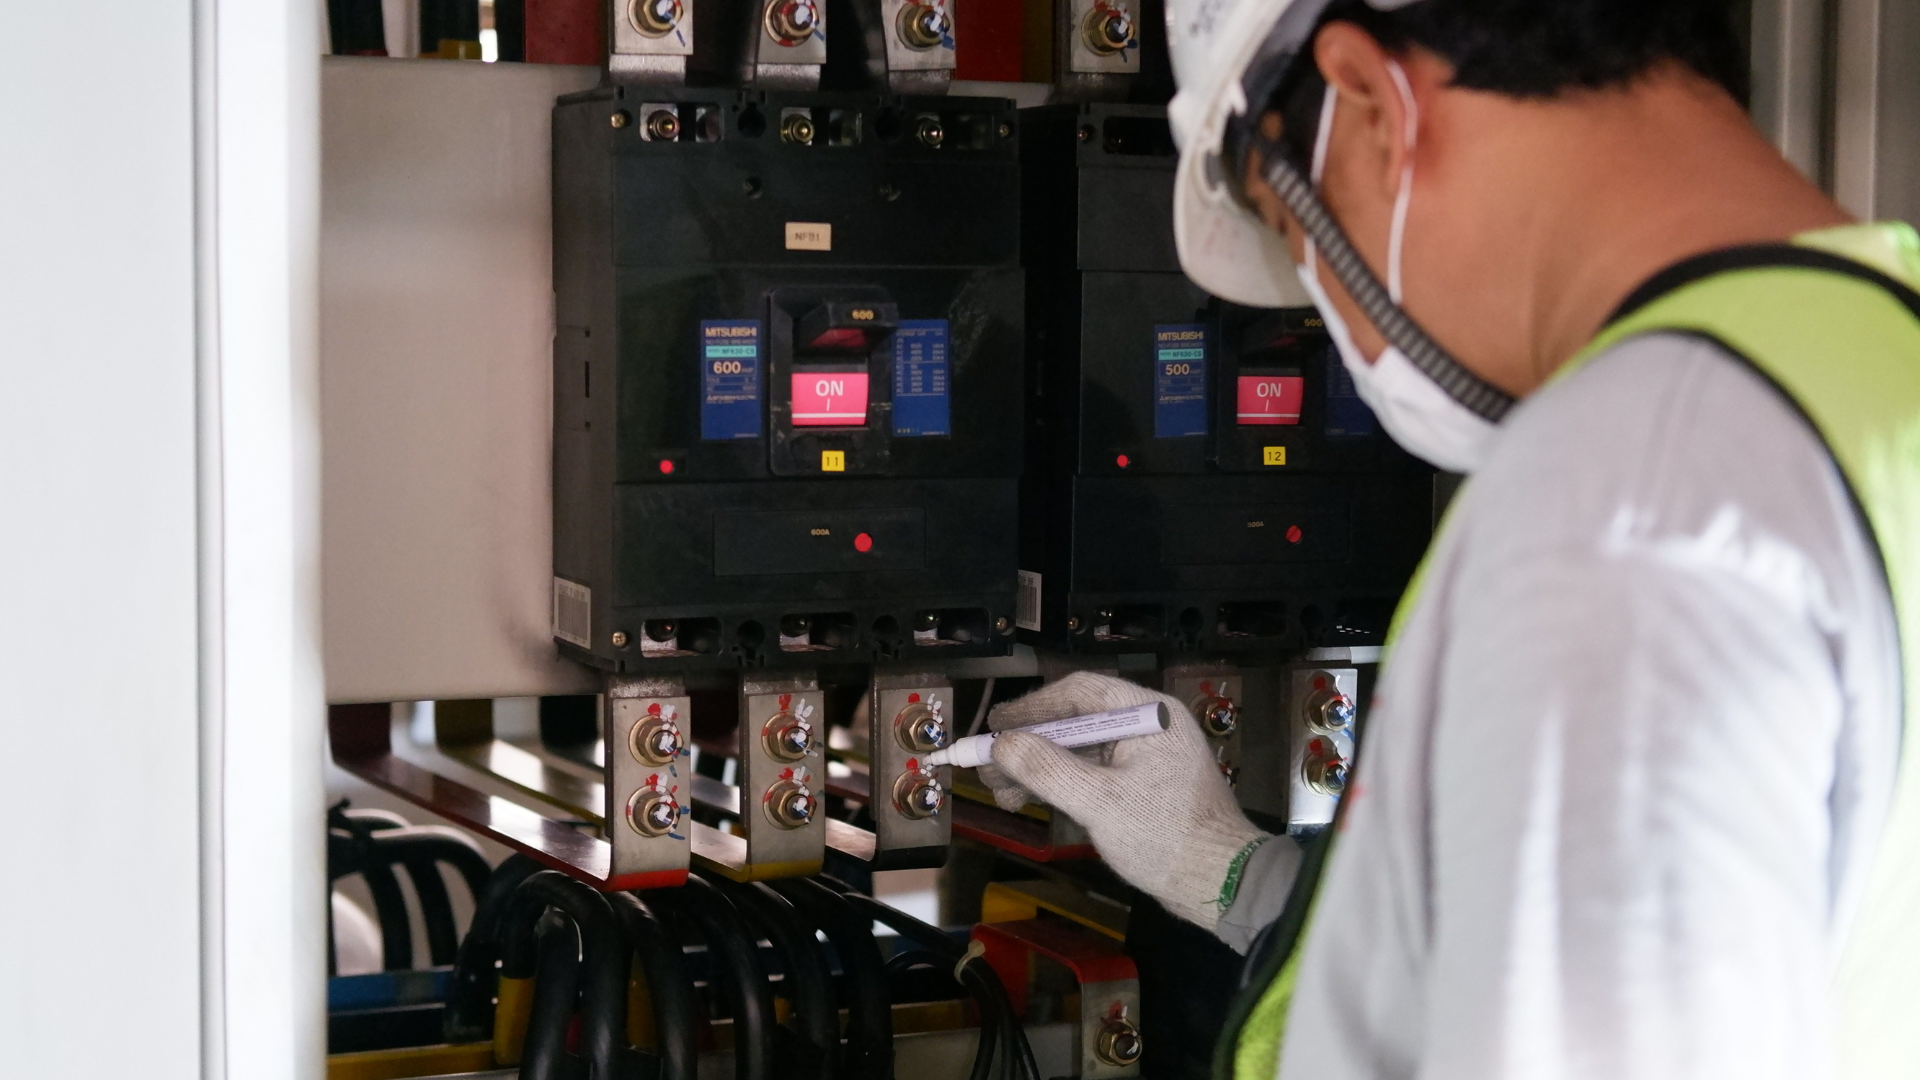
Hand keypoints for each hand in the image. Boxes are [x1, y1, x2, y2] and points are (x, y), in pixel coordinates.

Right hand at [980, 672, 1270, 929]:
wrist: (1220, 883)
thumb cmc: (1165, 837)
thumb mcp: (1099, 803)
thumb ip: (1048, 769)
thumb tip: (1001, 743)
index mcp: (1147, 713)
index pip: (1080, 691)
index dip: (1032, 706)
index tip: (994, 727)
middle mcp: (1147, 725)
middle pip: (1075, 719)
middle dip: (1029, 744)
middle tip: (988, 767)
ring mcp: (1145, 755)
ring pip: (1080, 749)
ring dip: (1039, 768)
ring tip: (1000, 793)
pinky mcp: (1143, 784)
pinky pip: (1093, 771)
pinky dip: (1061, 784)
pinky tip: (1029, 801)